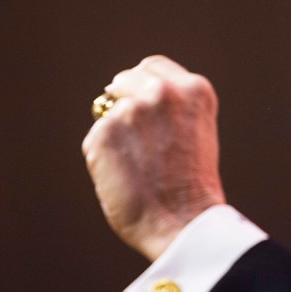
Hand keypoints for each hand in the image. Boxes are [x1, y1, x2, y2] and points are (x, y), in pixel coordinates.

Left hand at [82, 55, 226, 260]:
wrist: (183, 224)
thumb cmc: (191, 190)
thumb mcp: (195, 134)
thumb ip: (171, 112)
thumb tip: (131, 104)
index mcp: (194, 90)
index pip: (152, 67)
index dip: (141, 84)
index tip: (135, 97)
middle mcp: (162, 92)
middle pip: (125, 80)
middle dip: (121, 101)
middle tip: (126, 133)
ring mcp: (131, 110)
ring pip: (109, 115)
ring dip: (115, 138)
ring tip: (137, 172)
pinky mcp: (104, 132)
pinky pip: (95, 140)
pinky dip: (103, 160)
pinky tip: (123, 180)